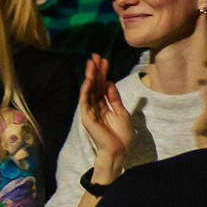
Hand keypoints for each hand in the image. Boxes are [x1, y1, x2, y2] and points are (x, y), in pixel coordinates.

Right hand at [76, 53, 134, 176]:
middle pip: (94, 85)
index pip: (101, 86)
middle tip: (95, 56)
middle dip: (95, 70)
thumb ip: (114, 98)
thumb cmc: (121, 134)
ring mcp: (89, 111)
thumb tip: (108, 83)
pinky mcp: (86, 117)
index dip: (103, 73)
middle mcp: (95, 106)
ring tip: (91, 63)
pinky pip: (85, 101)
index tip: (104, 60)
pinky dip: (86, 90)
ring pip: (89, 90)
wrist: (118, 150)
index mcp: (103, 105)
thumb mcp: (121, 111)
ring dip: (90, 76)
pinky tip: (89, 80)